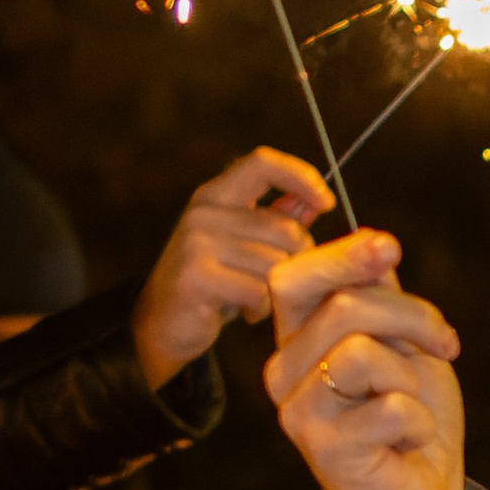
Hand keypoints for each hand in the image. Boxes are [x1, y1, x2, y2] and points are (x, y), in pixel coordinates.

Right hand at [131, 146, 331, 389]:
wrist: (163, 325)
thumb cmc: (214, 285)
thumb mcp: (244, 246)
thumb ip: (277, 220)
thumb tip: (316, 200)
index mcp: (215, 196)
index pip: (261, 164)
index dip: (299, 176)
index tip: (326, 201)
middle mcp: (203, 212)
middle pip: (286, 229)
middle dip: (296, 263)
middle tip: (280, 284)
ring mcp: (196, 243)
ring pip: (275, 265)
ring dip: (277, 292)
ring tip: (257, 300)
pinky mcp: (196, 277)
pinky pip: (258, 291)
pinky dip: (261, 309)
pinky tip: (247, 314)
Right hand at [263, 228, 465, 489]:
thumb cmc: (411, 420)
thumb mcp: (402, 346)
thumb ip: (380, 299)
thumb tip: (375, 243)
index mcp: (296, 338)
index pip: (295, 277)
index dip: (342, 256)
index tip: (389, 248)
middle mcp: (283, 371)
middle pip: (344, 306)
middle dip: (412, 317)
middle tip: (445, 344)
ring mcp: (298, 411)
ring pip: (362, 352)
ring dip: (412, 376)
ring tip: (414, 405)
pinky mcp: (324, 449)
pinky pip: (390, 407)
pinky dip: (419, 423)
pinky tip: (409, 442)